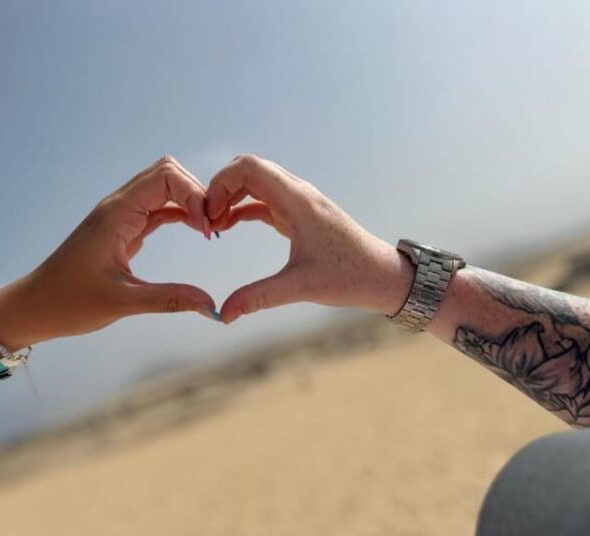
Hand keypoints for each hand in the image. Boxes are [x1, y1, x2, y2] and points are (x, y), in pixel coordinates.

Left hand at [0, 157, 217, 349]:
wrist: (34, 307)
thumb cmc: (68, 302)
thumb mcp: (121, 302)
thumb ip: (168, 299)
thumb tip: (210, 306)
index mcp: (116, 214)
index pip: (165, 177)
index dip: (194, 195)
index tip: (207, 230)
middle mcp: (118, 207)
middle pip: (168, 173)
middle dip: (197, 193)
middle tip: (213, 227)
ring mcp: (121, 216)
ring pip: (164, 188)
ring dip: (190, 202)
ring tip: (208, 230)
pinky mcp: (124, 229)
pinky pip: (158, 208)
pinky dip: (180, 214)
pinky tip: (195, 232)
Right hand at [206, 154, 413, 323]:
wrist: (382, 276)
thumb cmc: (350, 277)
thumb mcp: (300, 287)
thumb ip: (258, 297)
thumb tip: (224, 314)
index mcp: (298, 201)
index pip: (248, 168)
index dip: (220, 184)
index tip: (209, 216)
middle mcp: (298, 193)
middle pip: (247, 169)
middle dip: (220, 189)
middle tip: (207, 222)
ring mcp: (298, 202)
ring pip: (254, 182)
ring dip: (230, 197)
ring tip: (213, 227)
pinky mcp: (299, 214)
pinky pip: (263, 200)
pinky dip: (242, 208)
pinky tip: (227, 227)